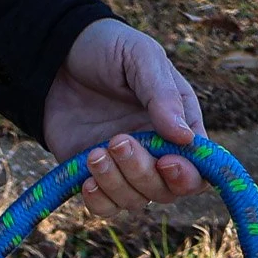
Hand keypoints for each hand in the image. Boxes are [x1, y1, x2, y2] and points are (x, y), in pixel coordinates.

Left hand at [42, 18, 206, 211]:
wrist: (57, 58)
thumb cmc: (108, 50)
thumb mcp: (140, 58)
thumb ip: (162, 95)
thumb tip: (185, 138)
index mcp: (179, 122)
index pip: (200, 167)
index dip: (188, 174)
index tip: (167, 161)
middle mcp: (157, 151)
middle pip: (166, 190)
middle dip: (143, 173)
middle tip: (117, 140)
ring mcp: (126, 168)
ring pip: (135, 201)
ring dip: (116, 183)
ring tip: (95, 152)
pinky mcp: (96, 177)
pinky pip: (105, 208)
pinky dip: (99, 201)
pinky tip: (87, 181)